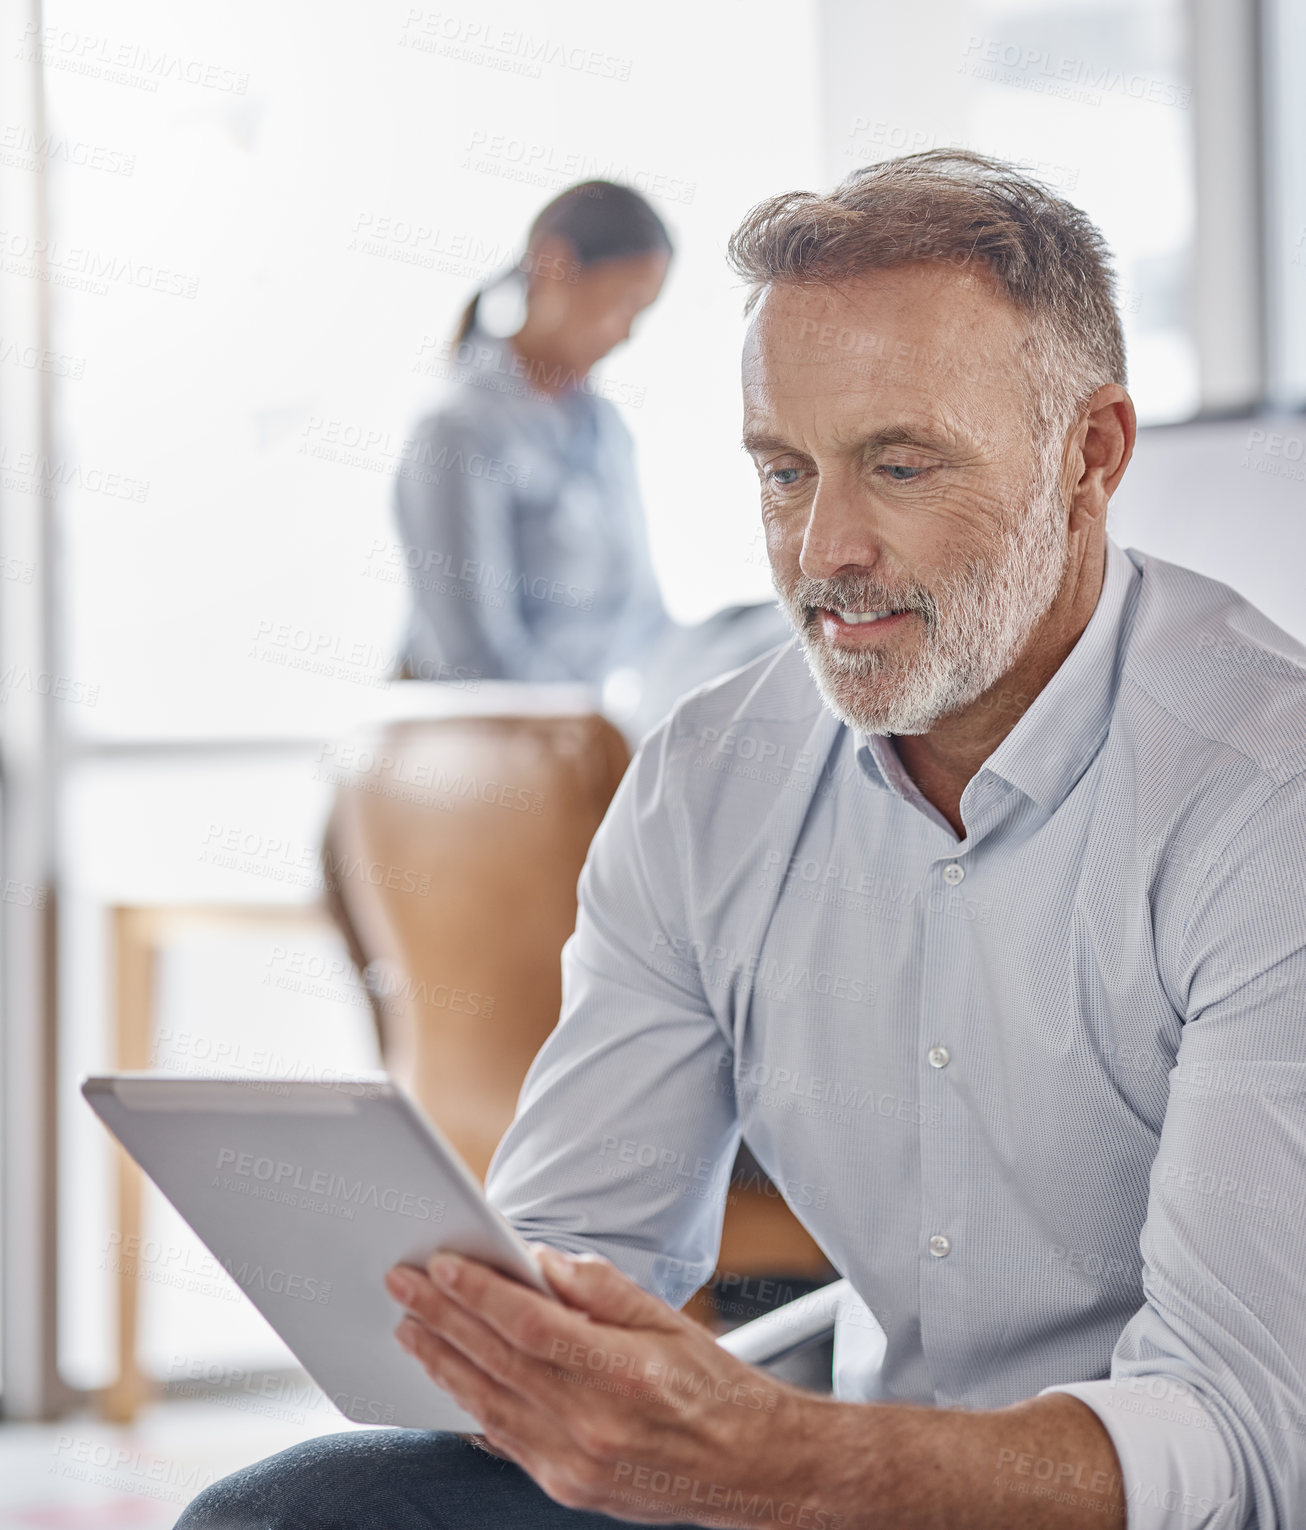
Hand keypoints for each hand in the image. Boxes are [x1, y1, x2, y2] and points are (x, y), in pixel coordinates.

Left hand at [383, 1248, 826, 1524]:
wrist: (752, 1468)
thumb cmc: (712, 1387)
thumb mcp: (668, 1321)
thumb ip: (600, 1288)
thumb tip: (538, 1262)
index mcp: (623, 1374)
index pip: (529, 1325)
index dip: (478, 1293)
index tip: (440, 1263)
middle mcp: (594, 1425)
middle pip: (498, 1362)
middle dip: (442, 1318)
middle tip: (403, 1285)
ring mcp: (577, 1465)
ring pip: (489, 1406)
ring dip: (442, 1363)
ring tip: (409, 1327)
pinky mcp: (569, 1489)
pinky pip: (506, 1443)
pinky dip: (471, 1408)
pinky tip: (447, 1381)